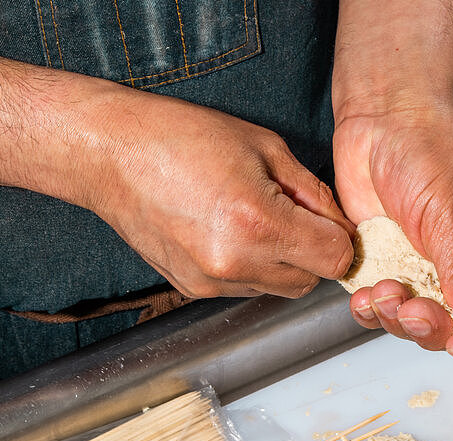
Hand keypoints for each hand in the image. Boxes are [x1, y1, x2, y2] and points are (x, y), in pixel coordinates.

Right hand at [86, 91, 353, 298]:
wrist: (110, 154)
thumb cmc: (181, 137)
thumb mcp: (265, 147)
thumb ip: (313, 193)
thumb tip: (342, 224)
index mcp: (258, 222)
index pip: (334, 259)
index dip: (341, 240)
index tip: (333, 225)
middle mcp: (235, 262)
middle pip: (310, 282)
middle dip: (314, 253)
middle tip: (297, 218)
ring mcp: (211, 282)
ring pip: (279, 290)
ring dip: (283, 263)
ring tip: (257, 220)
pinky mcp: (193, 290)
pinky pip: (246, 289)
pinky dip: (252, 268)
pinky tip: (230, 232)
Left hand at [332, 99, 452, 366]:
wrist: (381, 115)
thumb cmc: (431, 148)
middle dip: (431, 330)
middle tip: (413, 306)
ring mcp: (420, 271)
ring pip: (413, 326)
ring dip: (396, 319)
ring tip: (385, 290)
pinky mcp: (383, 266)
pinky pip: (378, 308)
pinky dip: (370, 311)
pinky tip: (365, 296)